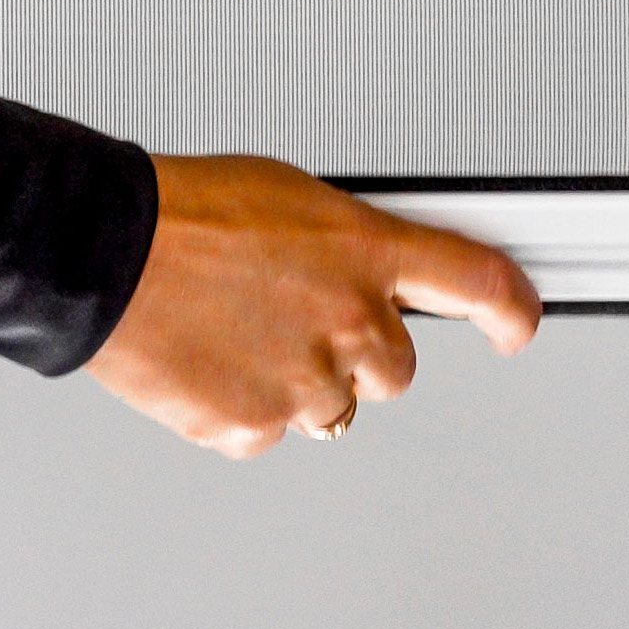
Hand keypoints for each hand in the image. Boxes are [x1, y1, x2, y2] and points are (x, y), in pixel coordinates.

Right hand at [85, 153, 541, 457]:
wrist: (109, 253)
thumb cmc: (187, 213)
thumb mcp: (292, 199)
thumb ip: (346, 244)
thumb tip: (361, 267)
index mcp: (366, 252)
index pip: (478, 281)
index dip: (512, 309)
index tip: (519, 320)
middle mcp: (352, 322)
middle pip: (396, 364)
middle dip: (358, 347)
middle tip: (297, 313)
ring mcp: (308, 382)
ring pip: (333, 402)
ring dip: (302, 376)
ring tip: (241, 327)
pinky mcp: (258, 428)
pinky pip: (273, 429)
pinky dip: (249, 404)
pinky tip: (213, 357)